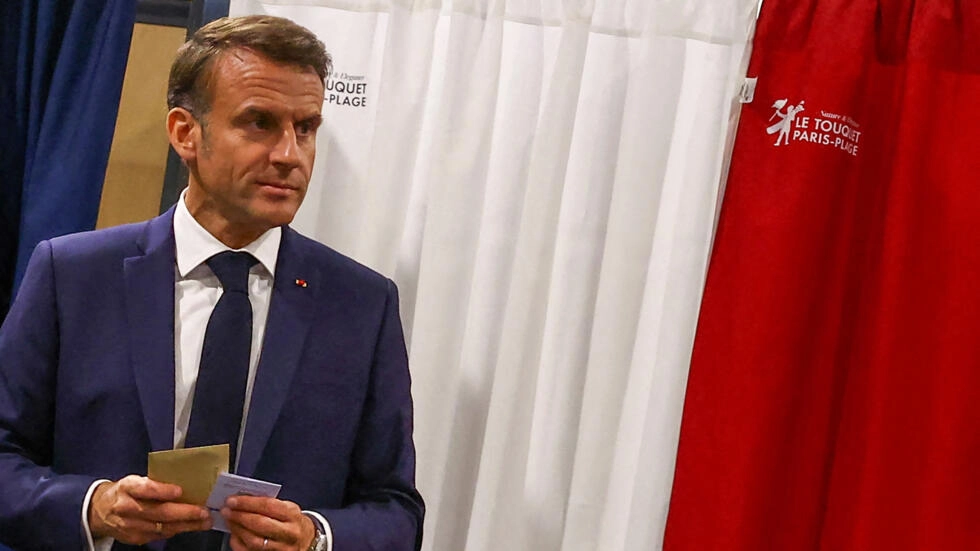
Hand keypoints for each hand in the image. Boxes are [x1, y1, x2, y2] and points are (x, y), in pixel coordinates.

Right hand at [88, 475, 211, 543]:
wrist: (99, 511)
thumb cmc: (124, 492)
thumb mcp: (134, 481)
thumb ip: (154, 483)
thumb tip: (185, 484)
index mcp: (127, 487)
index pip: (145, 489)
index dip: (163, 490)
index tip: (180, 491)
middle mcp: (127, 507)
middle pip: (159, 512)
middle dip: (185, 513)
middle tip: (204, 511)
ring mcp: (130, 525)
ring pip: (162, 527)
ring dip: (187, 525)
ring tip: (204, 522)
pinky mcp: (134, 538)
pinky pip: (159, 535)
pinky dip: (176, 530)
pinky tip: (189, 527)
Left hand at [222, 495, 315, 550]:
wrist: (307, 541)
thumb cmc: (292, 522)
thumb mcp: (288, 508)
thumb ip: (270, 503)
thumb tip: (243, 499)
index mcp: (293, 516)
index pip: (268, 506)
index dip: (247, 503)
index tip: (232, 500)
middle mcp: (289, 534)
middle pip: (260, 524)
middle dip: (240, 516)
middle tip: (227, 510)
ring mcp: (281, 549)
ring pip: (254, 541)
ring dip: (237, 529)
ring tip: (229, 520)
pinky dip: (238, 543)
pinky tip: (234, 534)